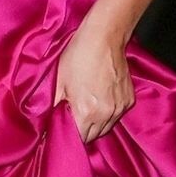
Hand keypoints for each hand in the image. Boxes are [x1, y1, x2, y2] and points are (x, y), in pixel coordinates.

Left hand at [54, 19, 134, 143]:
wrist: (104, 37)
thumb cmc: (79, 56)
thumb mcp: (58, 82)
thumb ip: (52, 107)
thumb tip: (46, 122)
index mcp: (85, 112)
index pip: (77, 139)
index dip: (67, 135)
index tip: (61, 128)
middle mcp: (105, 114)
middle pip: (92, 136)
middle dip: (81, 131)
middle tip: (73, 117)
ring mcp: (119, 108)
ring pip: (106, 128)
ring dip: (95, 124)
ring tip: (86, 109)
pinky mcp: (129, 100)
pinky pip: (116, 116)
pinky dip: (108, 113)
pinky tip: (100, 100)